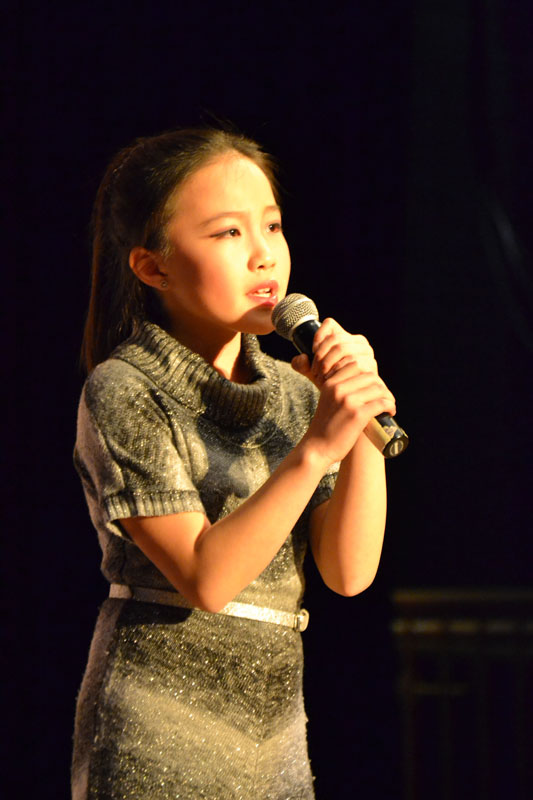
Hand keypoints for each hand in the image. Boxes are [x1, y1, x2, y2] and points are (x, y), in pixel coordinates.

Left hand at [291, 318, 378, 386]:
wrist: (346, 400)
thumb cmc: (329, 383)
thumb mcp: (312, 372)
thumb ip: (301, 365)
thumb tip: (302, 358)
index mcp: (346, 337)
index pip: (329, 324)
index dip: (318, 336)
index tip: (312, 352)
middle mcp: (359, 342)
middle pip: (335, 338)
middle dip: (321, 356)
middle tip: (314, 372)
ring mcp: (367, 353)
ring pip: (342, 349)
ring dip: (328, 364)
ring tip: (321, 377)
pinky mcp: (371, 365)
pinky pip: (352, 362)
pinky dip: (338, 371)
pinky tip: (332, 380)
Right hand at [293, 319, 395, 463]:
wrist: (317, 448)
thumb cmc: (325, 427)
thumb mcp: (327, 401)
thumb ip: (340, 390)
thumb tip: (364, 384)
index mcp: (330, 383)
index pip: (356, 366)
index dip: (368, 376)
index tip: (372, 388)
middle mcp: (338, 388)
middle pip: (370, 376)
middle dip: (381, 386)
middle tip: (384, 398)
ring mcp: (348, 401)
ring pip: (378, 388)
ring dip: (388, 396)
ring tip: (389, 405)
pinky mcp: (357, 415)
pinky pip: (381, 403)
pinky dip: (390, 406)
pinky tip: (390, 412)